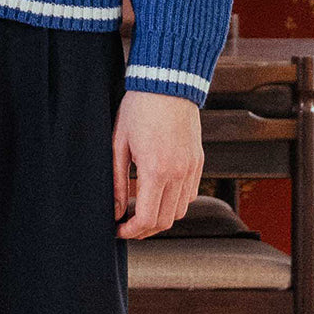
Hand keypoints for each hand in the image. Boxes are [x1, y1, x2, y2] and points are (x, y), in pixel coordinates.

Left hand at [112, 90, 203, 238]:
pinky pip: (189, 194)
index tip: (119, 229)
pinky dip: (175, 201)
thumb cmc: (140, 107)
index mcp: (156, 170)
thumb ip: (117, 180)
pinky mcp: (198, 162)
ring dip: (160, 216)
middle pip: (164, 221)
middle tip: (127, 223)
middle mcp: (178, 173)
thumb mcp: (119, 142)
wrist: (167, 81)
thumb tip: (115, 210)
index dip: (131, 231)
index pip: (147, 219)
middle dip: (144, 229)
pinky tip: (158, 190)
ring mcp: (191, 168)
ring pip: (179, 211)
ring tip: (141, 205)